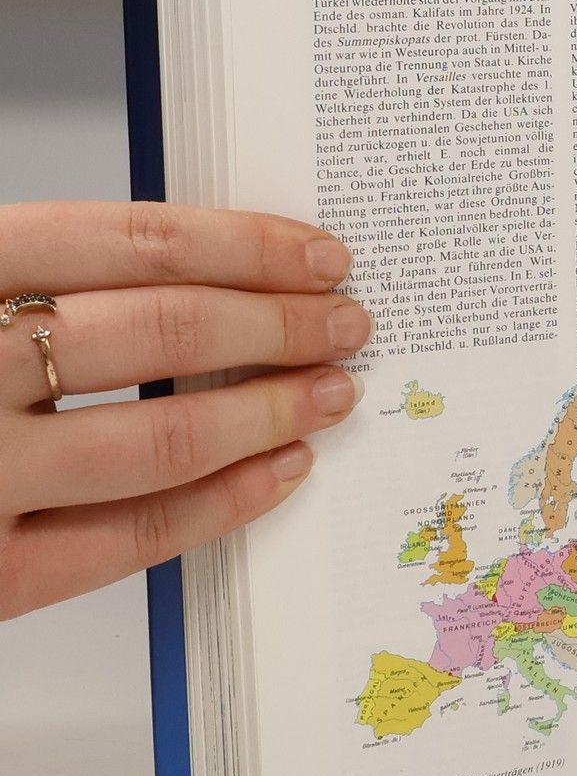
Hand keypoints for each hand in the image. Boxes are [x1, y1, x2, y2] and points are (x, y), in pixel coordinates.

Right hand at [0, 202, 369, 621]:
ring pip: (165, 432)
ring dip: (271, 406)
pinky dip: (227, 499)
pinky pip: (135, 536)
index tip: (316, 253)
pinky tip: (280, 468)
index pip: (119, 239)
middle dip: (278, 322)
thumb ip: (27, 279)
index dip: (240, 243)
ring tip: (330, 388)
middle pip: (159, 330)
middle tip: (346, 320)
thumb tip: (194, 268)